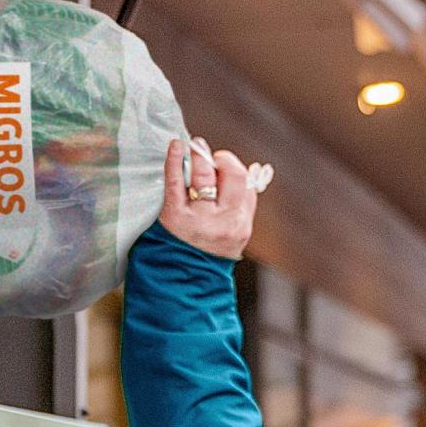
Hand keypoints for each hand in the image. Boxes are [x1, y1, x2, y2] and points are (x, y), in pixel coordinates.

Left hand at [159, 137, 269, 260]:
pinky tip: (176, 146)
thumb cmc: (207, 251)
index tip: (223, 164)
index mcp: (241, 224)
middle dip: (223, 160)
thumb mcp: (232, 233)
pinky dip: (174, 160)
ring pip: (204, 177)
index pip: (245, 185)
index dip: (234, 169)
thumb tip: (251, 169)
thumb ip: (241, 204)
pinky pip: (175, 182)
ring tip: (195, 146)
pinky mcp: (174, 216)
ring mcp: (199, 219)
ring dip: (199, 156)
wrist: (182, 280)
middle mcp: (224, 222)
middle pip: (232, 176)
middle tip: (211, 154)